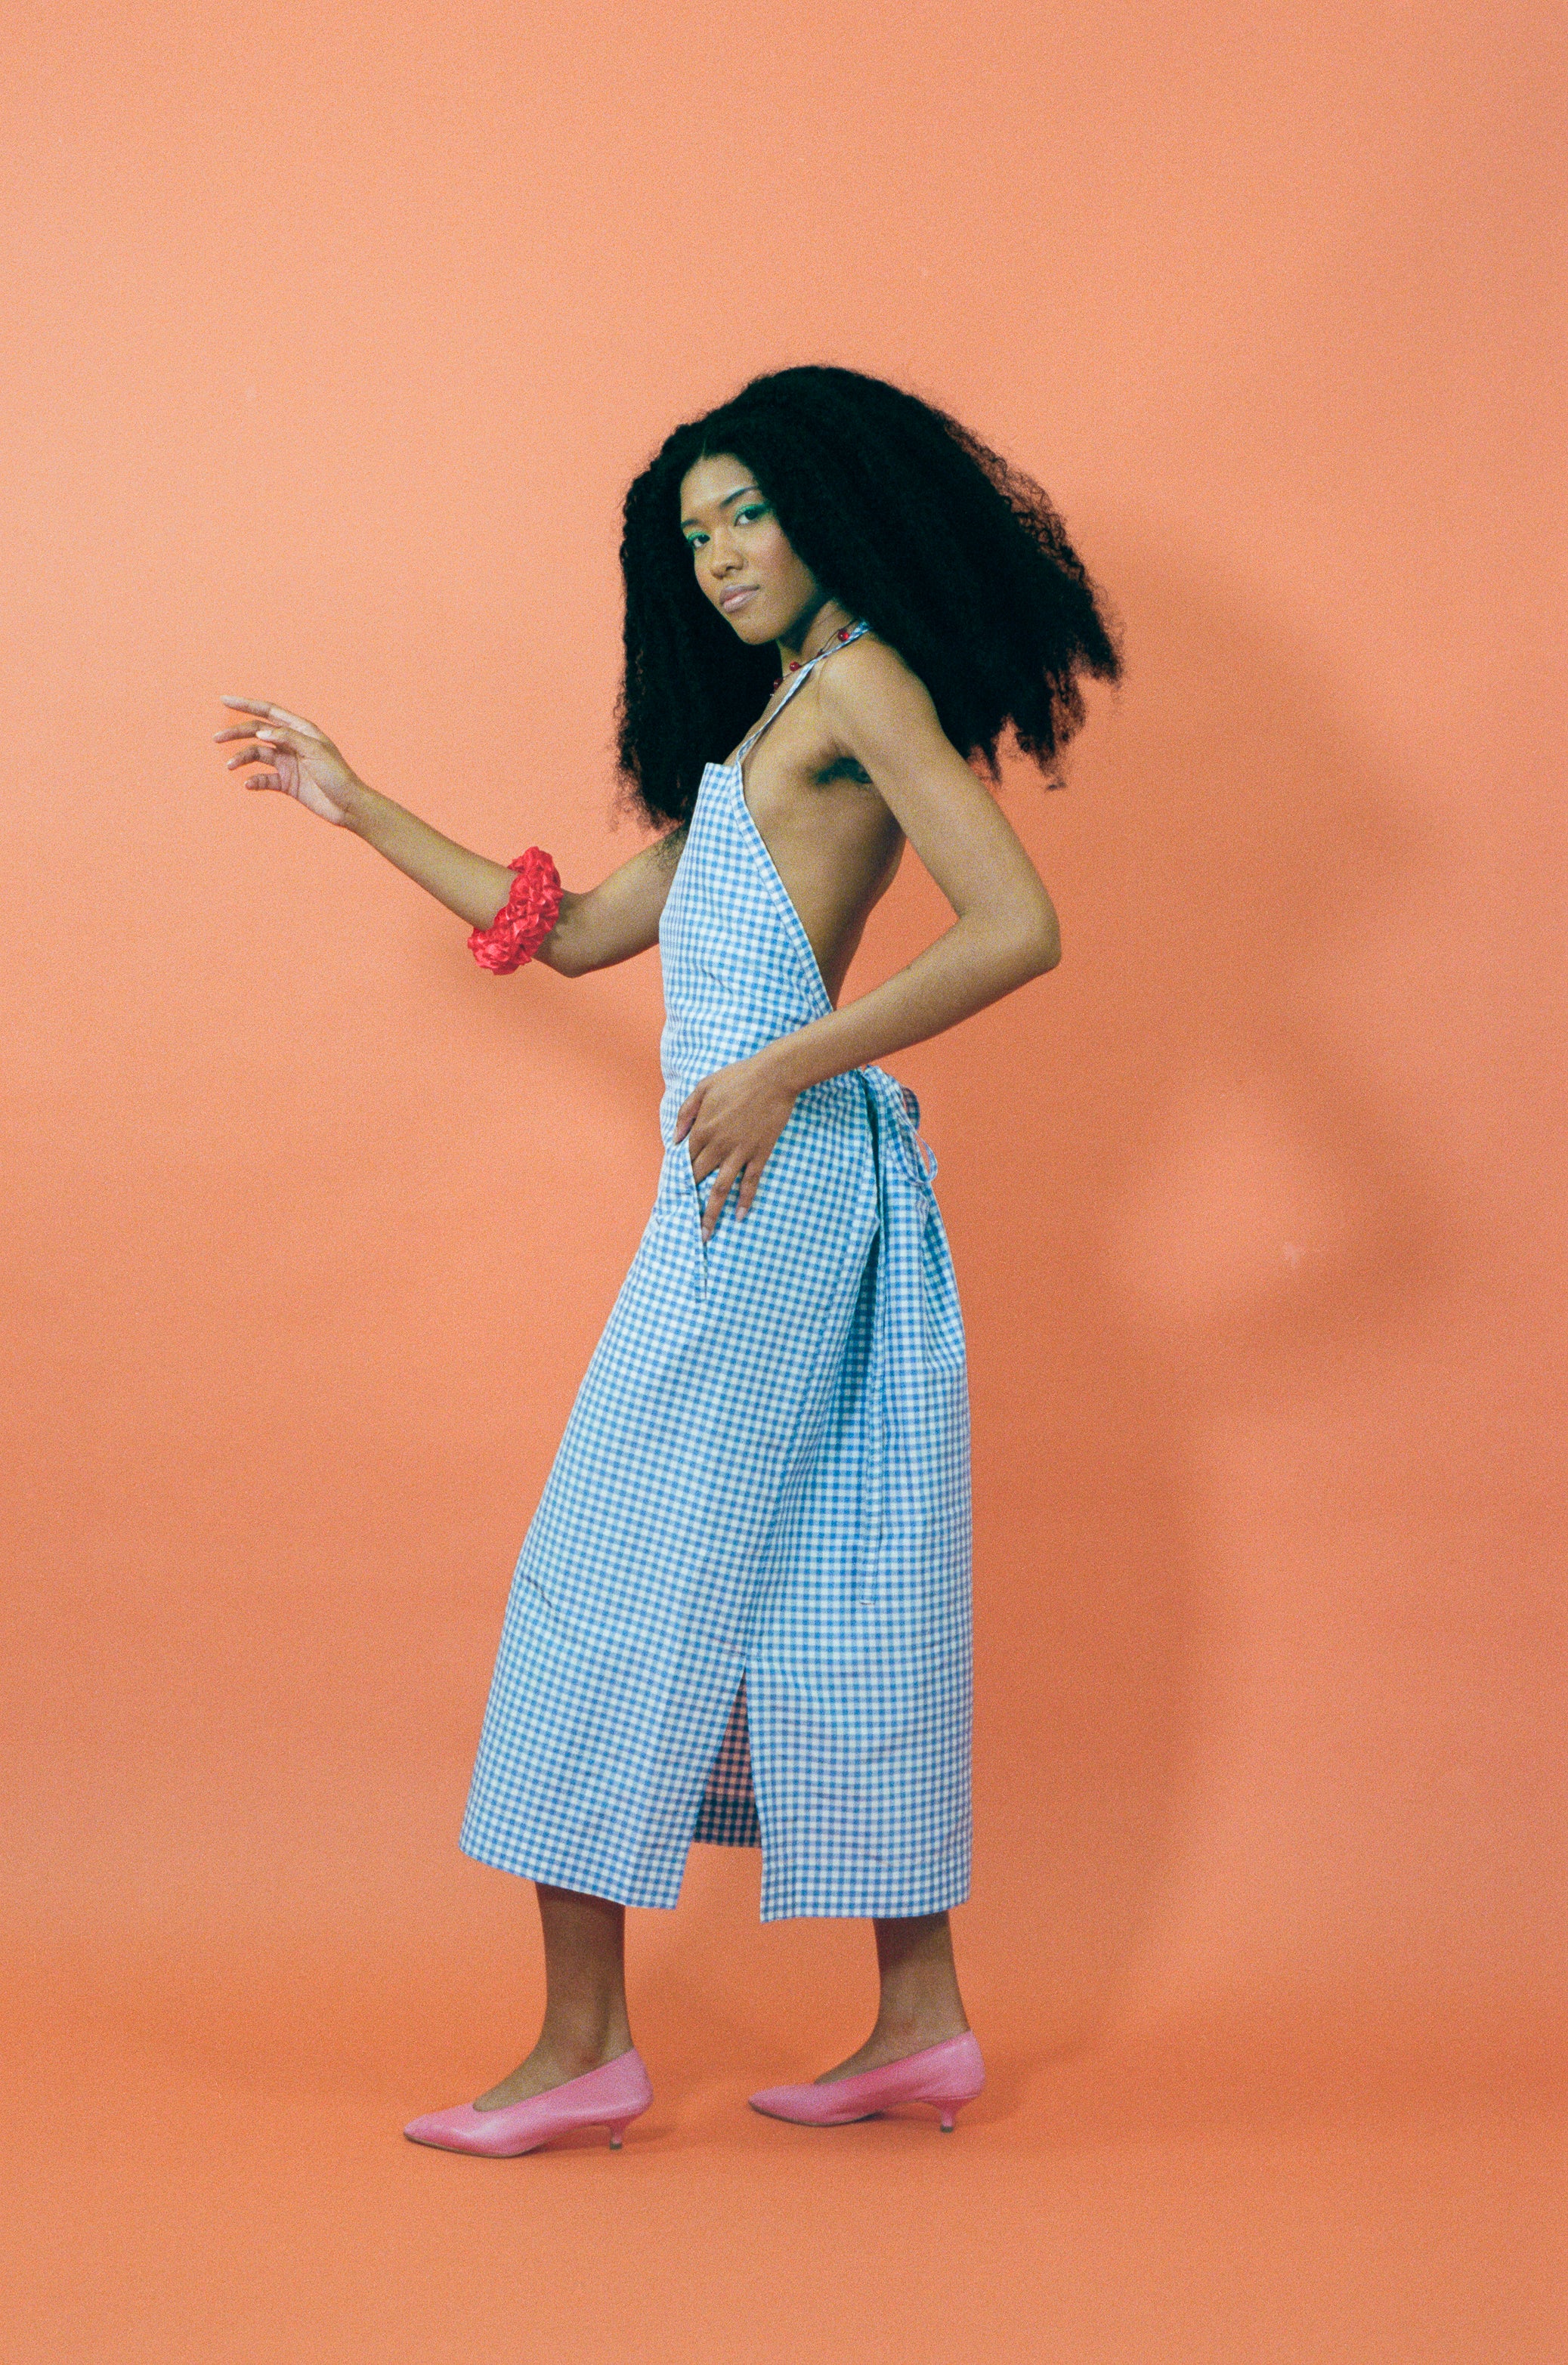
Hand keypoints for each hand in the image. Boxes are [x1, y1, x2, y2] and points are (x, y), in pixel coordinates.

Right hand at [213, 697, 365, 826]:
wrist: (348, 805)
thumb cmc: (337, 774)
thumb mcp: (314, 750)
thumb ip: (287, 737)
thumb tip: (261, 731)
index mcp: (300, 729)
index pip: (269, 711)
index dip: (246, 704)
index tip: (224, 700)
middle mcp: (291, 743)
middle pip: (257, 732)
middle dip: (236, 733)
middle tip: (216, 738)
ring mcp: (288, 763)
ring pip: (257, 755)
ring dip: (242, 759)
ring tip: (230, 766)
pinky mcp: (287, 783)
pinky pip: (264, 779)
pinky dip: (254, 781)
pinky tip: (248, 784)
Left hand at [674, 1049, 799, 1237]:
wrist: (774, 1076)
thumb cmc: (737, 1077)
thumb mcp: (704, 1087)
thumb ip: (686, 1113)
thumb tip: (673, 1138)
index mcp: (702, 1129)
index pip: (685, 1159)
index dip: (679, 1175)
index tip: (674, 1191)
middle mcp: (718, 1145)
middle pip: (699, 1178)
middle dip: (689, 1200)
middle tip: (682, 1221)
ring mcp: (740, 1152)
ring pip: (721, 1188)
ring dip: (712, 1212)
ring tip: (706, 1234)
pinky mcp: (759, 1154)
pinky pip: (750, 1182)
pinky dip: (745, 1200)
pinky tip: (740, 1216)